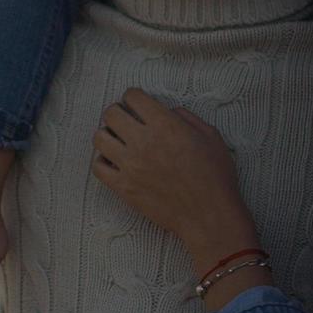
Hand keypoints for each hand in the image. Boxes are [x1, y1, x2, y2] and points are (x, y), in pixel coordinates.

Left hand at [89, 88, 257, 260]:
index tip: (137, 104)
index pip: (132, 97)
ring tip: (118, 141)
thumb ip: (187, 117)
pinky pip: (97, 167)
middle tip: (126, 120)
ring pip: (99, 138)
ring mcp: (130, 166)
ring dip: (107, 135)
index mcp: (165, 125)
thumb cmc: (215, 177)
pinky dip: (103, 161)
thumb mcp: (211, 136)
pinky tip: (115, 162)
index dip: (134, 97)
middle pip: (110, 114)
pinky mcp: (124, 188)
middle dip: (117, 112)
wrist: (209, 216)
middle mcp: (143, 142)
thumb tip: (168, 111)